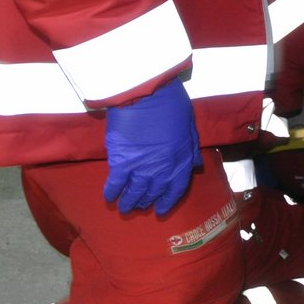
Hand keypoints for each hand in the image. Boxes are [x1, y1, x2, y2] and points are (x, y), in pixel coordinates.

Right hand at [103, 79, 201, 215]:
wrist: (146, 92)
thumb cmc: (170, 103)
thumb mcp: (189, 124)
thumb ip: (191, 148)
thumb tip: (195, 165)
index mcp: (181, 160)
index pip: (176, 189)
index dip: (168, 201)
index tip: (161, 210)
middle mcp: (162, 169)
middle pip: (154, 192)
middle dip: (146, 201)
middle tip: (139, 206)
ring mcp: (141, 167)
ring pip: (134, 192)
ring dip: (129, 202)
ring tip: (124, 207)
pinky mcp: (121, 161)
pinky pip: (115, 183)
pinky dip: (111, 192)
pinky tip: (109, 197)